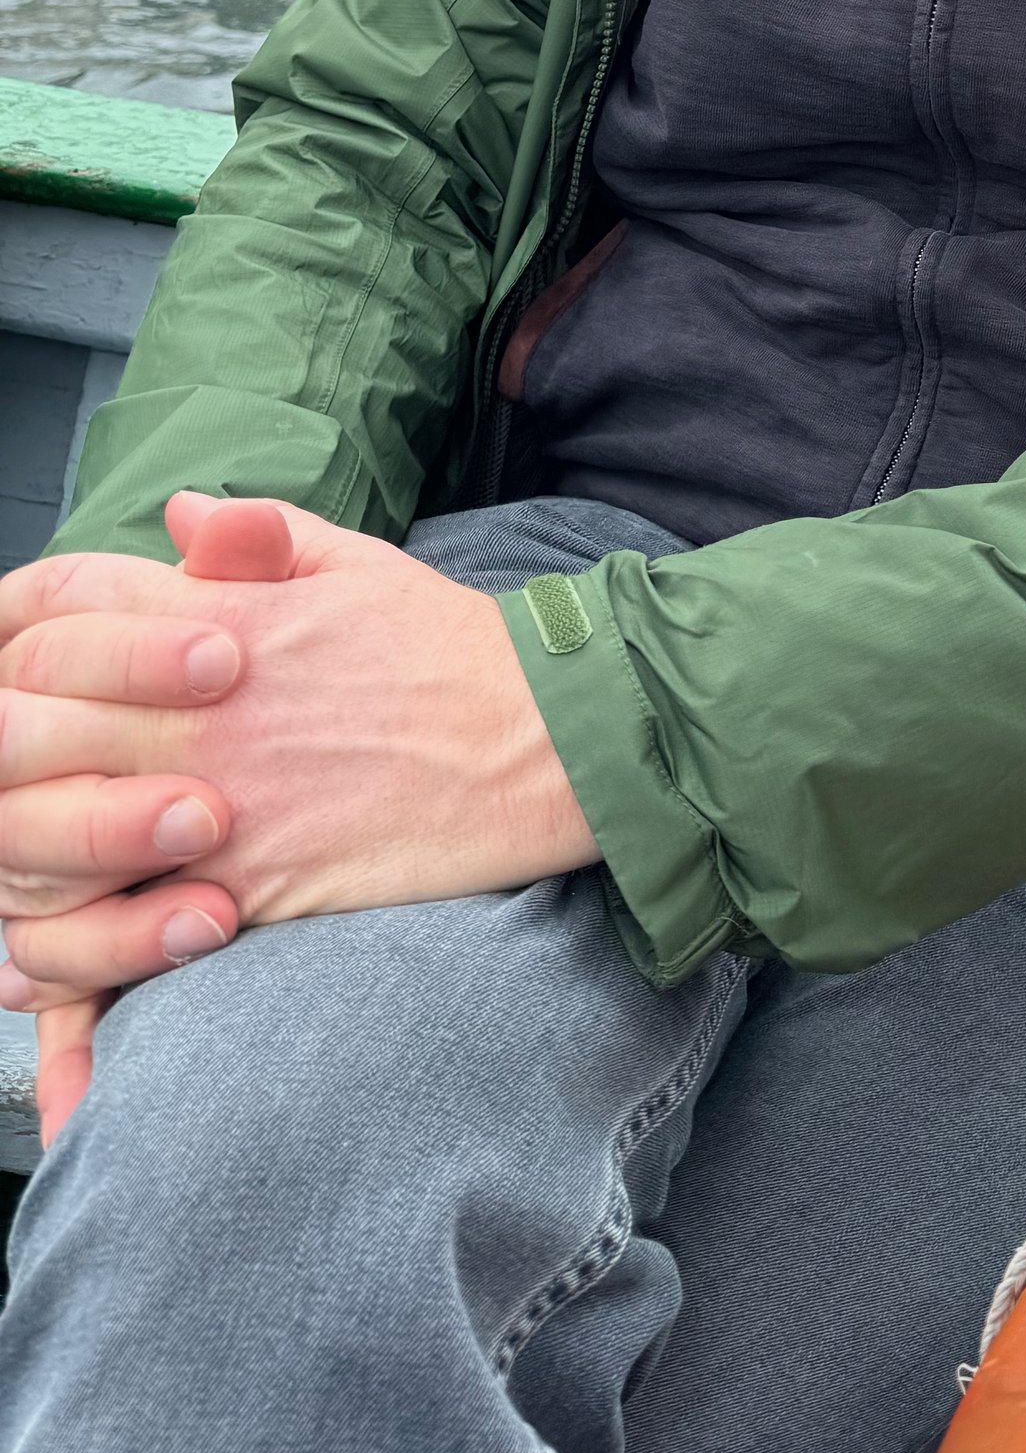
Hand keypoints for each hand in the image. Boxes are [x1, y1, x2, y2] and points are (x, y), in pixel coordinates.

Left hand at [0, 496, 596, 1040]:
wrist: (546, 745)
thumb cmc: (456, 653)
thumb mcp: (360, 564)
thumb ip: (259, 533)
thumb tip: (179, 514)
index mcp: (228, 619)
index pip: (63, 605)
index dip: (25, 629)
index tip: (34, 660)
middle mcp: (207, 710)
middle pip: (26, 718)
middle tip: (11, 760)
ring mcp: (222, 803)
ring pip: (50, 829)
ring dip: (21, 836)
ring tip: (28, 843)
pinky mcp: (248, 888)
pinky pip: (119, 924)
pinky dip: (74, 937)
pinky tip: (60, 933)